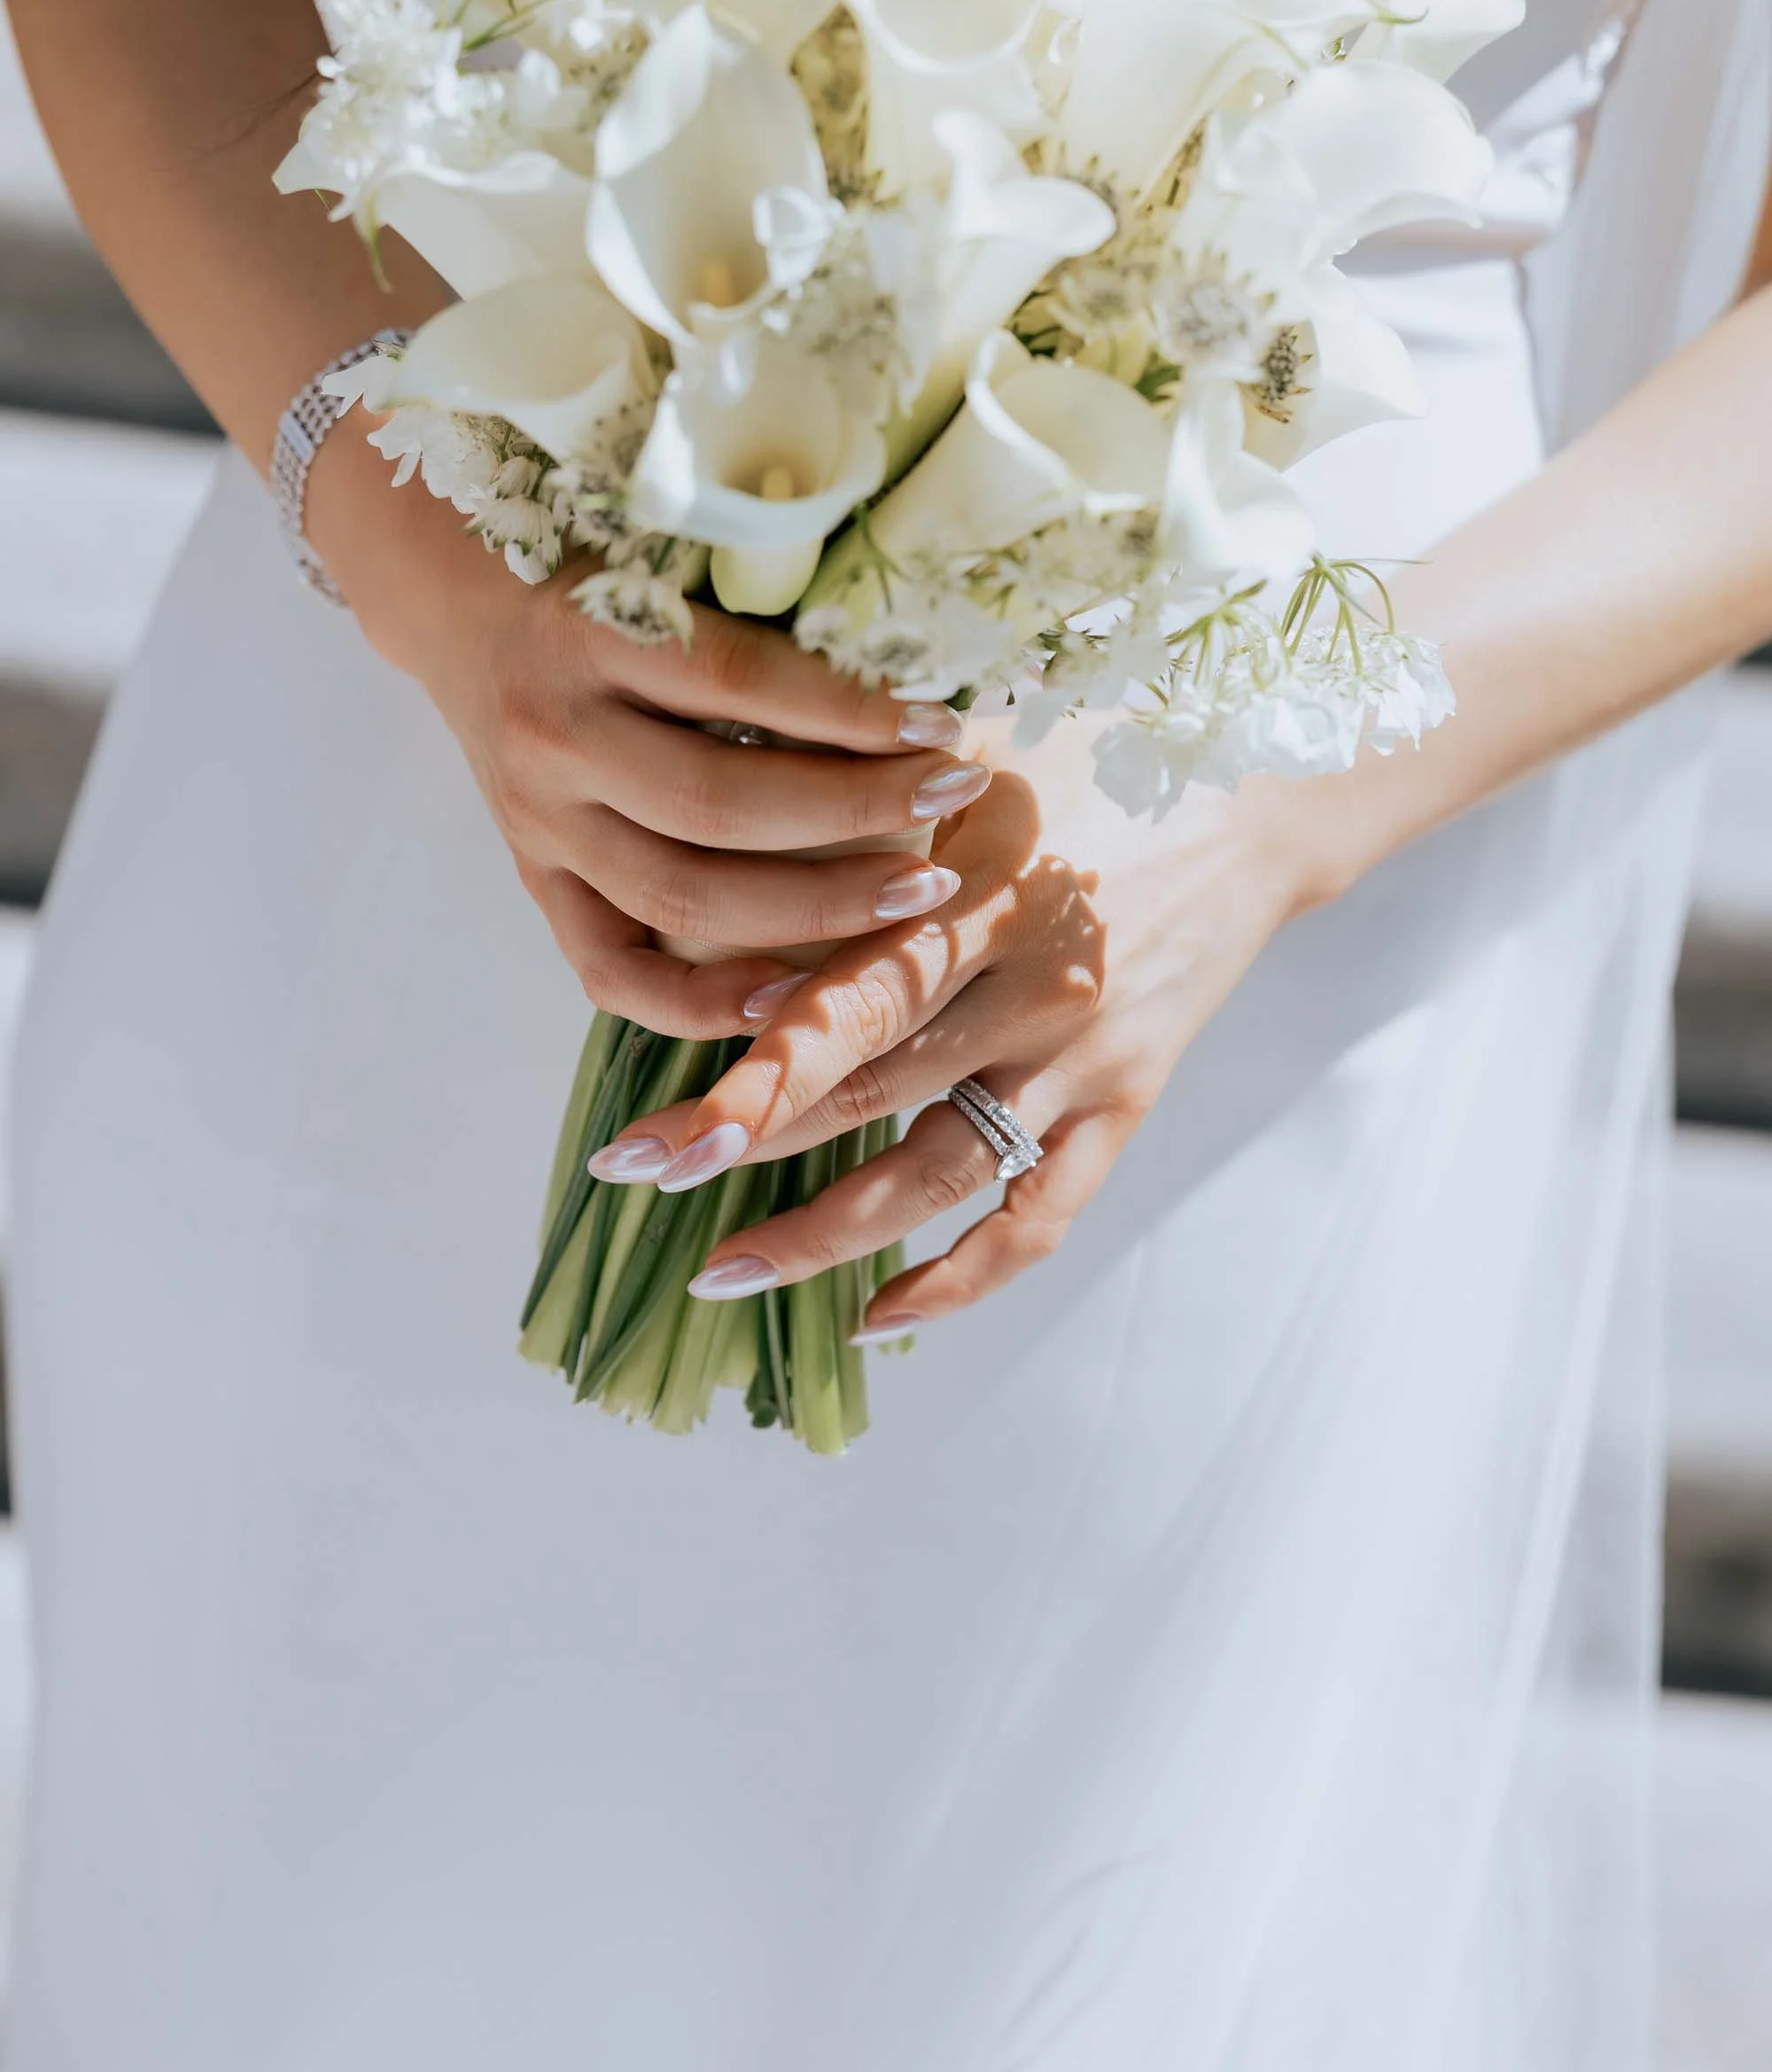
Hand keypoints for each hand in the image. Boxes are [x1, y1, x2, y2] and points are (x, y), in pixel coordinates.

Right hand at [311, 440, 986, 1036]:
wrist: (453, 593)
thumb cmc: (586, 557)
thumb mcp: (655, 547)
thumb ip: (754, 598)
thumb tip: (914, 646)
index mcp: (585, 631)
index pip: (740, 683)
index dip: (852, 711)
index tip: (946, 722)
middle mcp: (553, 733)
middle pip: (721, 804)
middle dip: (859, 812)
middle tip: (958, 798)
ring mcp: (538, 818)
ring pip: (682, 895)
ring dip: (814, 908)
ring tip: (917, 894)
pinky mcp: (533, 874)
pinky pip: (611, 968)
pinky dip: (699, 1001)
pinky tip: (790, 996)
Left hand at [593, 715, 1313, 1328]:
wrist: (1260, 800)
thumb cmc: (1093, 753)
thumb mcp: (975, 752)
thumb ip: (864, 802)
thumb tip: (723, 824)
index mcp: (989, 891)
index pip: (851, 1001)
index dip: (753, 1076)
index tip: (657, 1128)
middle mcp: (1036, 987)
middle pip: (869, 1092)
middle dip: (742, 1143)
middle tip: (634, 1177)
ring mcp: (1083, 1058)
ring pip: (937, 1175)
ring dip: (823, 1237)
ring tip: (719, 1273)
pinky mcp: (1125, 1104)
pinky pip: (1038, 1218)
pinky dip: (960, 1281)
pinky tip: (874, 1318)